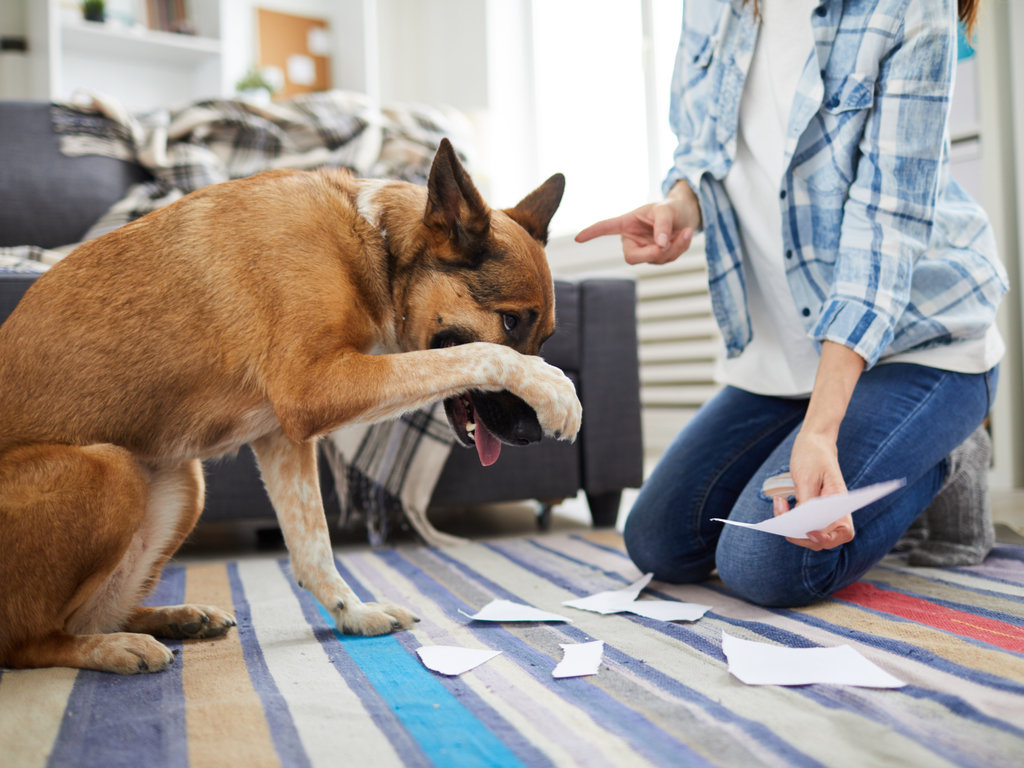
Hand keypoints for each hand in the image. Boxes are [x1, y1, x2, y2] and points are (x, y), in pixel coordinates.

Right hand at [575, 182, 700, 264]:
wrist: (686, 216)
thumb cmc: (672, 208)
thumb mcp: (667, 209)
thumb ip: (663, 225)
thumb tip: (661, 245)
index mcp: (627, 223)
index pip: (607, 228)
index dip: (593, 233)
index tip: (578, 238)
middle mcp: (632, 239)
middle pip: (631, 257)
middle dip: (651, 253)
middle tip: (667, 244)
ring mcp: (645, 250)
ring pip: (655, 259)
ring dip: (674, 248)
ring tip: (686, 231)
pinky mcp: (657, 257)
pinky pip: (668, 259)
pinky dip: (680, 248)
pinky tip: (686, 235)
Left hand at [779, 429, 853, 550]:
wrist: (813, 442)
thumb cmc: (813, 457)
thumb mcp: (807, 477)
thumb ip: (806, 501)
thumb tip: (801, 523)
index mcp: (841, 503)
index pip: (843, 532)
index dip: (828, 539)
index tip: (810, 532)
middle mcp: (834, 512)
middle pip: (822, 539)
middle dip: (801, 535)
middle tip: (784, 522)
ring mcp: (821, 513)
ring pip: (808, 533)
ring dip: (791, 526)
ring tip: (779, 505)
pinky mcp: (809, 511)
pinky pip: (799, 523)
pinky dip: (787, 518)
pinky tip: (779, 503)